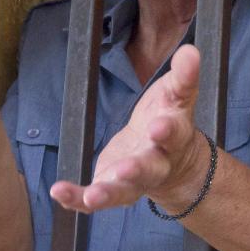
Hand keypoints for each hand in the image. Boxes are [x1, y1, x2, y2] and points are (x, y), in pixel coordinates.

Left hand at [50, 44, 207, 212]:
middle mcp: (156, 164)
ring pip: (122, 190)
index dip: (167, 131)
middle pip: (148, 169)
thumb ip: (183, 76)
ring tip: (93, 196)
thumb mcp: (177, 95)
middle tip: (125, 169)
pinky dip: (76, 199)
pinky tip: (59, 192)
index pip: (174, 134)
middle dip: (137, 169)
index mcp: (174, 137)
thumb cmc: (169, 119)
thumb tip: (191, 51)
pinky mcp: (112, 189)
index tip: (158, 126)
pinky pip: (93, 198)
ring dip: (107, 193)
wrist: (173, 161)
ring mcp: (133, 182)